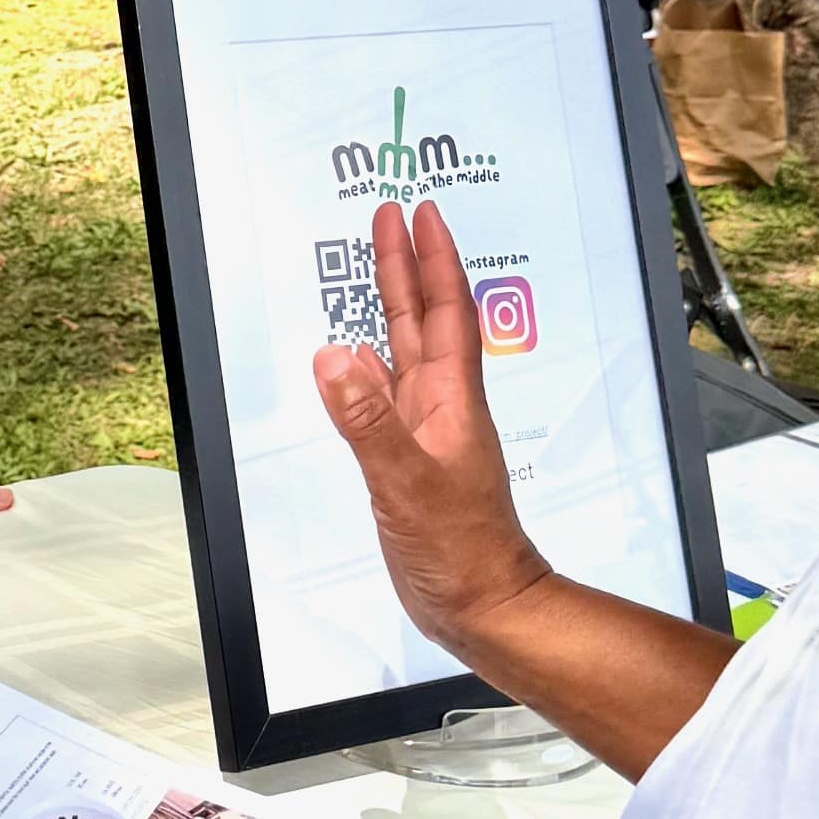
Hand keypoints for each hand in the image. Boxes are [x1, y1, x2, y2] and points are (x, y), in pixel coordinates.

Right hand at [311, 198, 546, 651]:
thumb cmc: (460, 548)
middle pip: (423, 319)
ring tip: (376, 266)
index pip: (443, 313)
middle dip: (407, 266)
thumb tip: (334, 355)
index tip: (420, 214)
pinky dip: (369, 368)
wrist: (484, 604)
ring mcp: (426, 432)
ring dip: (392, 307)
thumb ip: (368, 420)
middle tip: (390, 217)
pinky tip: (355, 360)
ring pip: (405, 352)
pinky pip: (386, 396)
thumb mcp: (406, 480)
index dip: (432, 261)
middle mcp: (440, 406)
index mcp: (449, 400)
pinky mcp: (409, 460)